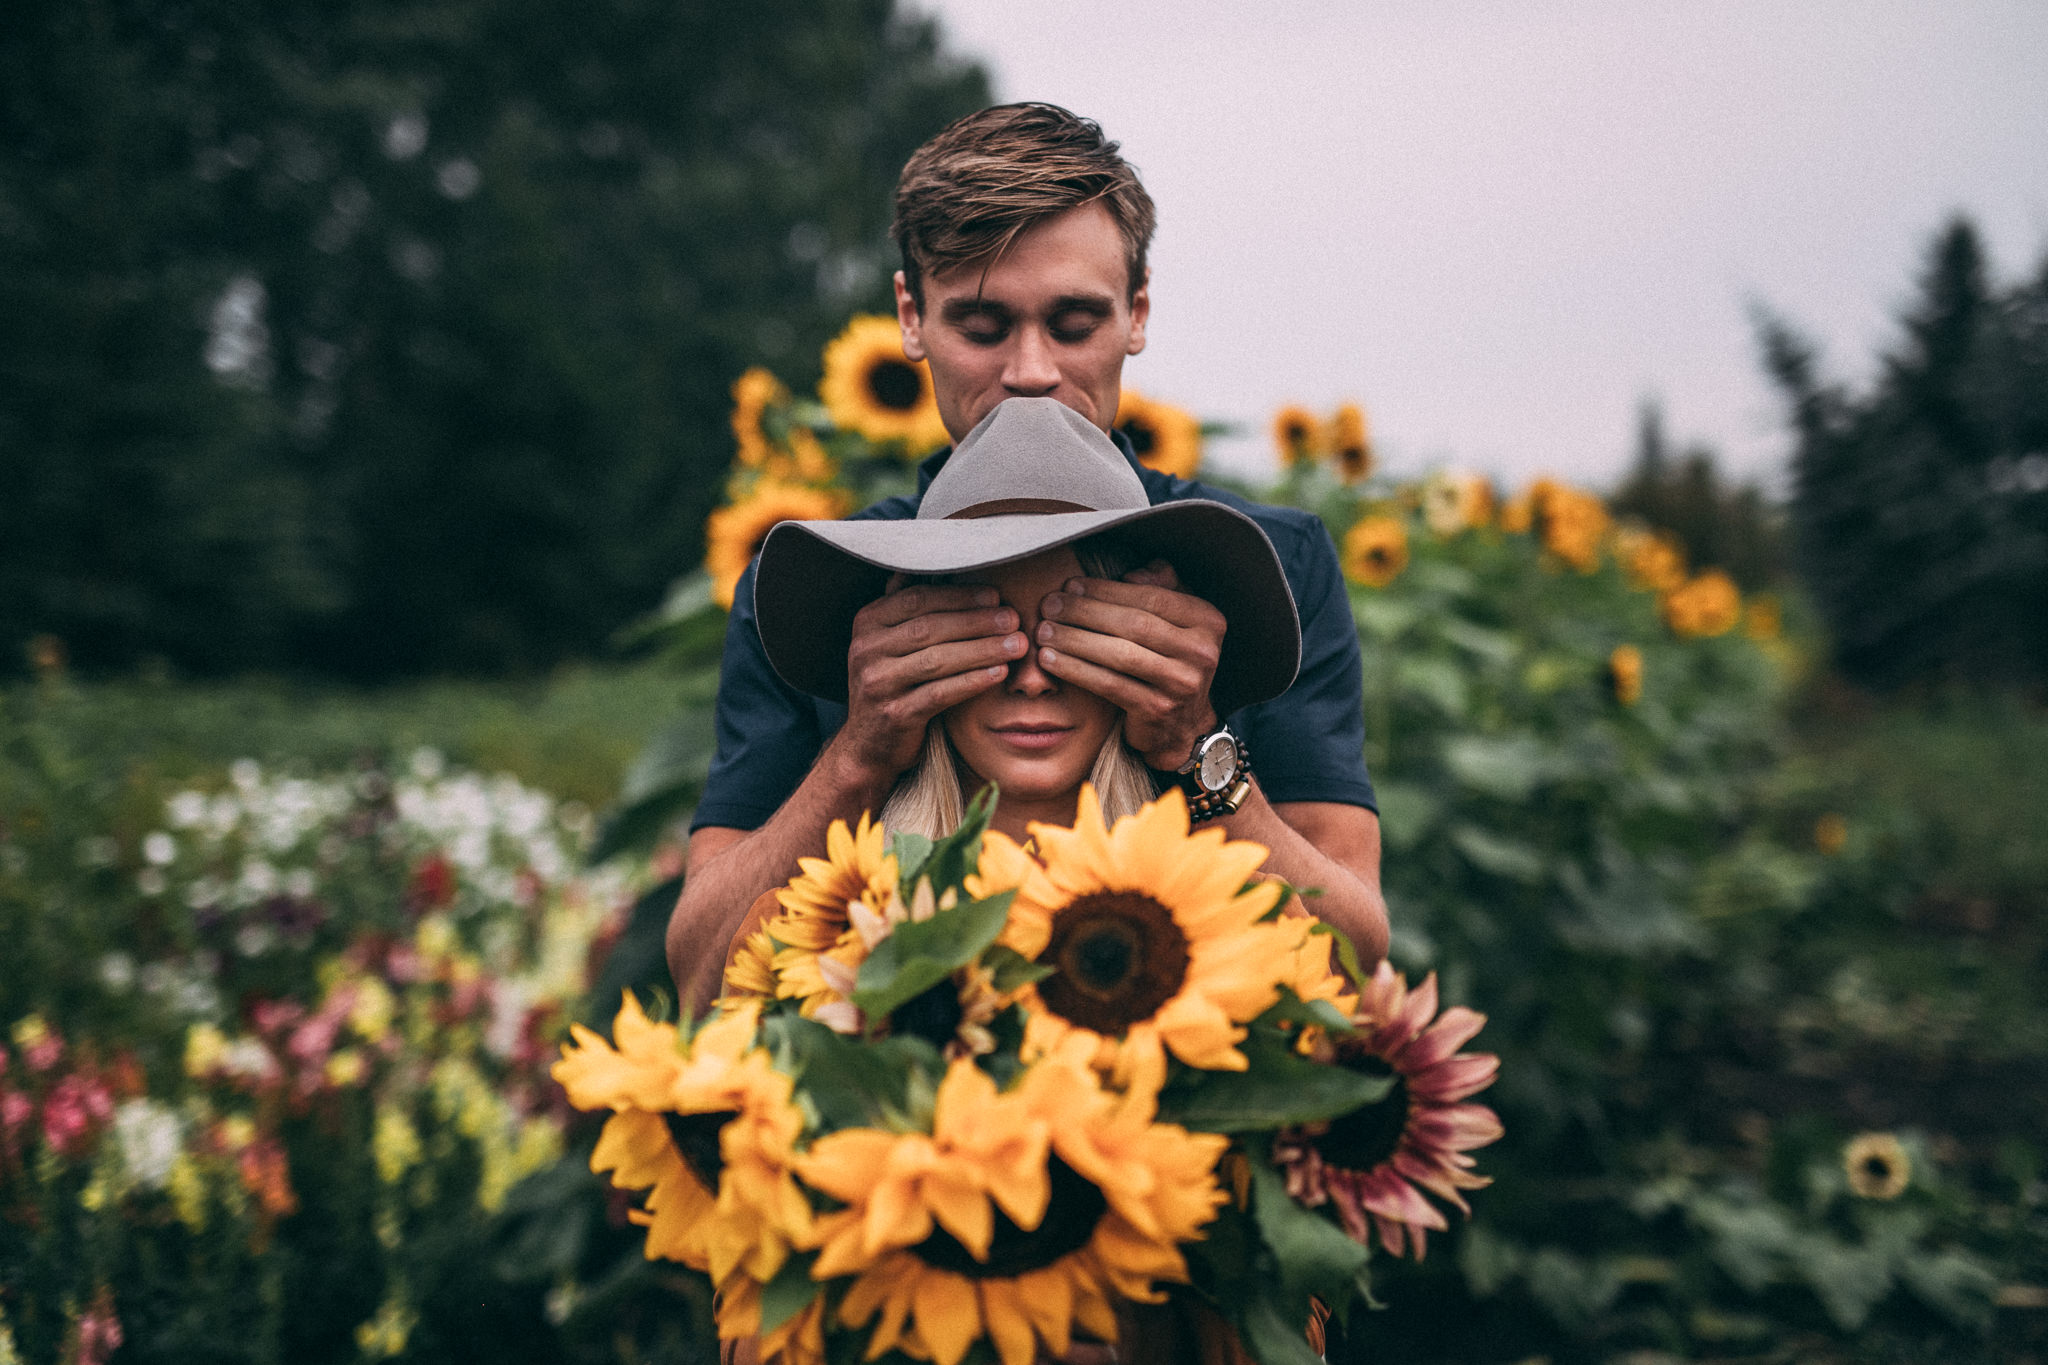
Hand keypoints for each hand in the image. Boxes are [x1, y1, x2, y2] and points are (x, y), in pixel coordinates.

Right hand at [837, 576, 1024, 782]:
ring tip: (1017, 645)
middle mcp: (866, 649)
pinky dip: (972, 682)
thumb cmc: (892, 685)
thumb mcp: (890, 643)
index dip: (960, 596)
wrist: (869, 746)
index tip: (996, 595)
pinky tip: (999, 674)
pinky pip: (939, 694)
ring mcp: (877, 683)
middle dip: (977, 621)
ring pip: (937, 659)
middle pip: (930, 627)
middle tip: (1014, 619)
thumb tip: (934, 564)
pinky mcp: (894, 715)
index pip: (918, 599)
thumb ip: (907, 606)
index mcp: (867, 623)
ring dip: (982, 650)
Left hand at [1034, 559, 1224, 769]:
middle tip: (1049, 605)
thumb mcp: (1176, 620)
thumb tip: (1130, 574)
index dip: (1107, 590)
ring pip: (1119, 654)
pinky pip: (1109, 684)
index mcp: (1208, 621)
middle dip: (1085, 612)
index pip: (1151, 597)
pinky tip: (1050, 660)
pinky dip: (1076, 670)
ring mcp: (1182, 684)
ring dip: (1074, 640)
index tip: (1071, 585)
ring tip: (1044, 631)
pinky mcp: (1157, 710)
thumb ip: (1161, 587)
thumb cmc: (1169, 660)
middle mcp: (1202, 652)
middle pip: (1134, 624)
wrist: (1182, 724)